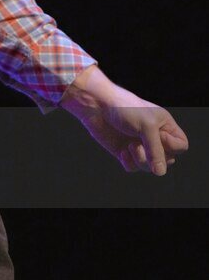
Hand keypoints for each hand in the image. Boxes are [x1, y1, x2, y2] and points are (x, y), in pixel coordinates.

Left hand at [60, 66, 188, 175]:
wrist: (97, 107)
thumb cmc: (125, 109)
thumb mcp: (146, 126)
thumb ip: (156, 150)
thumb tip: (160, 173)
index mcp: (164, 125)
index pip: (181, 146)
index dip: (172, 146)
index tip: (157, 136)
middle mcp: (154, 136)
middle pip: (168, 160)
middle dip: (154, 156)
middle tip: (140, 143)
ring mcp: (140, 145)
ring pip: (150, 167)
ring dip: (141, 160)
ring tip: (130, 146)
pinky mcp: (125, 152)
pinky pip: (134, 168)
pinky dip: (129, 162)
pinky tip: (122, 151)